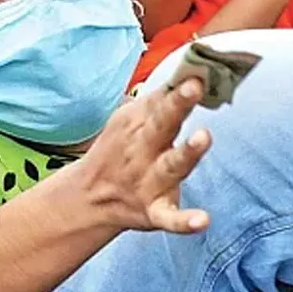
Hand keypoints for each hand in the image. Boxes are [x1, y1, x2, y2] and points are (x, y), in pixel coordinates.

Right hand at [70, 79, 211, 233]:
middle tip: (194, 86)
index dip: (177, 87)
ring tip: (203, 137)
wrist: (89, 198)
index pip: (159, 102)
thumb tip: (187, 74)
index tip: (195, 69)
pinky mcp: (154, 212)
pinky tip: (202, 220)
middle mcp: (143, 152)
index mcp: (138, 128)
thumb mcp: (129, 123)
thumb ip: (157, 102)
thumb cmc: (120, 153)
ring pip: (171, 167)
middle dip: (176, 106)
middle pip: (161, 125)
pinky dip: (184, 221)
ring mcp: (149, 182)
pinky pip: (169, 218)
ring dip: (186, 153)